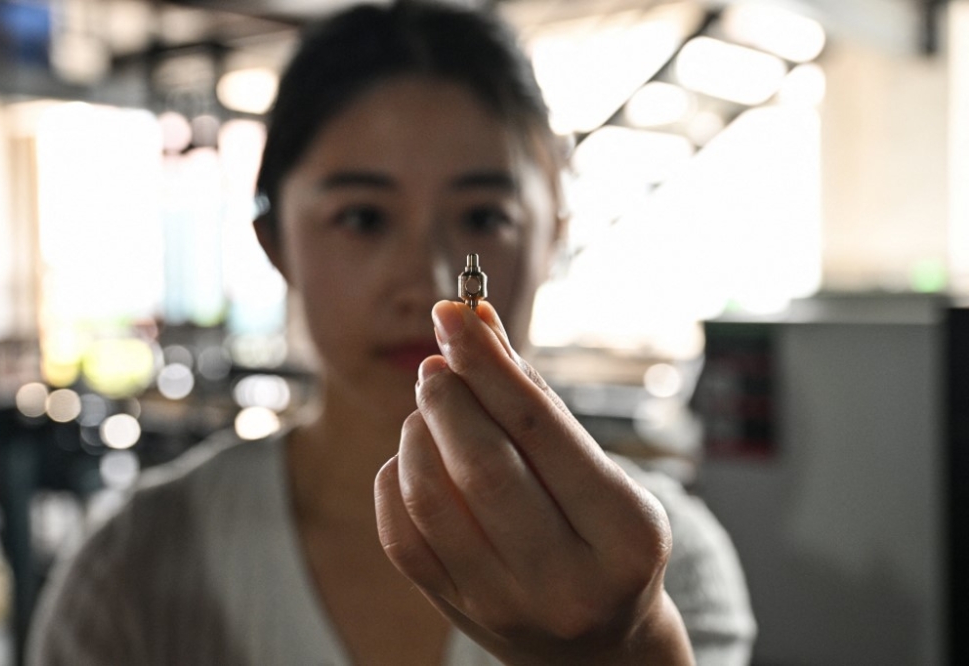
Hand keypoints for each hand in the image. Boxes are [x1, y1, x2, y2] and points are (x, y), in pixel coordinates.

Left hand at [374, 301, 693, 664]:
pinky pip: (402, 534)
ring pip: (431, 499)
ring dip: (417, 434)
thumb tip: (477, 319)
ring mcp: (507, 604)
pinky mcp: (458, 614)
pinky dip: (396, 479)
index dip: (489, 363)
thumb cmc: (600, 539)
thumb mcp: (595, 471)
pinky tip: (415, 460)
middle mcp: (568, 579)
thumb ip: (536, 400)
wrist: (595, 648)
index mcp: (624, 533)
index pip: (541, 429)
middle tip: (436, 363)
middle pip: (482, 465)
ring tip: (431, 411)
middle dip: (447, 396)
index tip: (453, 315)